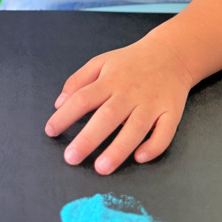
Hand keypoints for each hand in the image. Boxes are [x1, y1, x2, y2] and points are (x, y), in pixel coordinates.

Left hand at [44, 32, 193, 174]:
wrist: (171, 53)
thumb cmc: (130, 62)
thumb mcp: (101, 62)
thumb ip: (78, 80)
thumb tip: (58, 104)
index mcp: (110, 80)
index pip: (83, 98)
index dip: (65, 115)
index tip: (50, 131)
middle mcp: (129, 93)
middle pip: (107, 117)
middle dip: (88, 138)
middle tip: (71, 158)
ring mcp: (151, 103)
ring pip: (135, 128)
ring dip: (118, 149)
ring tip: (101, 168)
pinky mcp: (171, 112)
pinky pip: (164, 132)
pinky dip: (154, 146)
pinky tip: (140, 157)